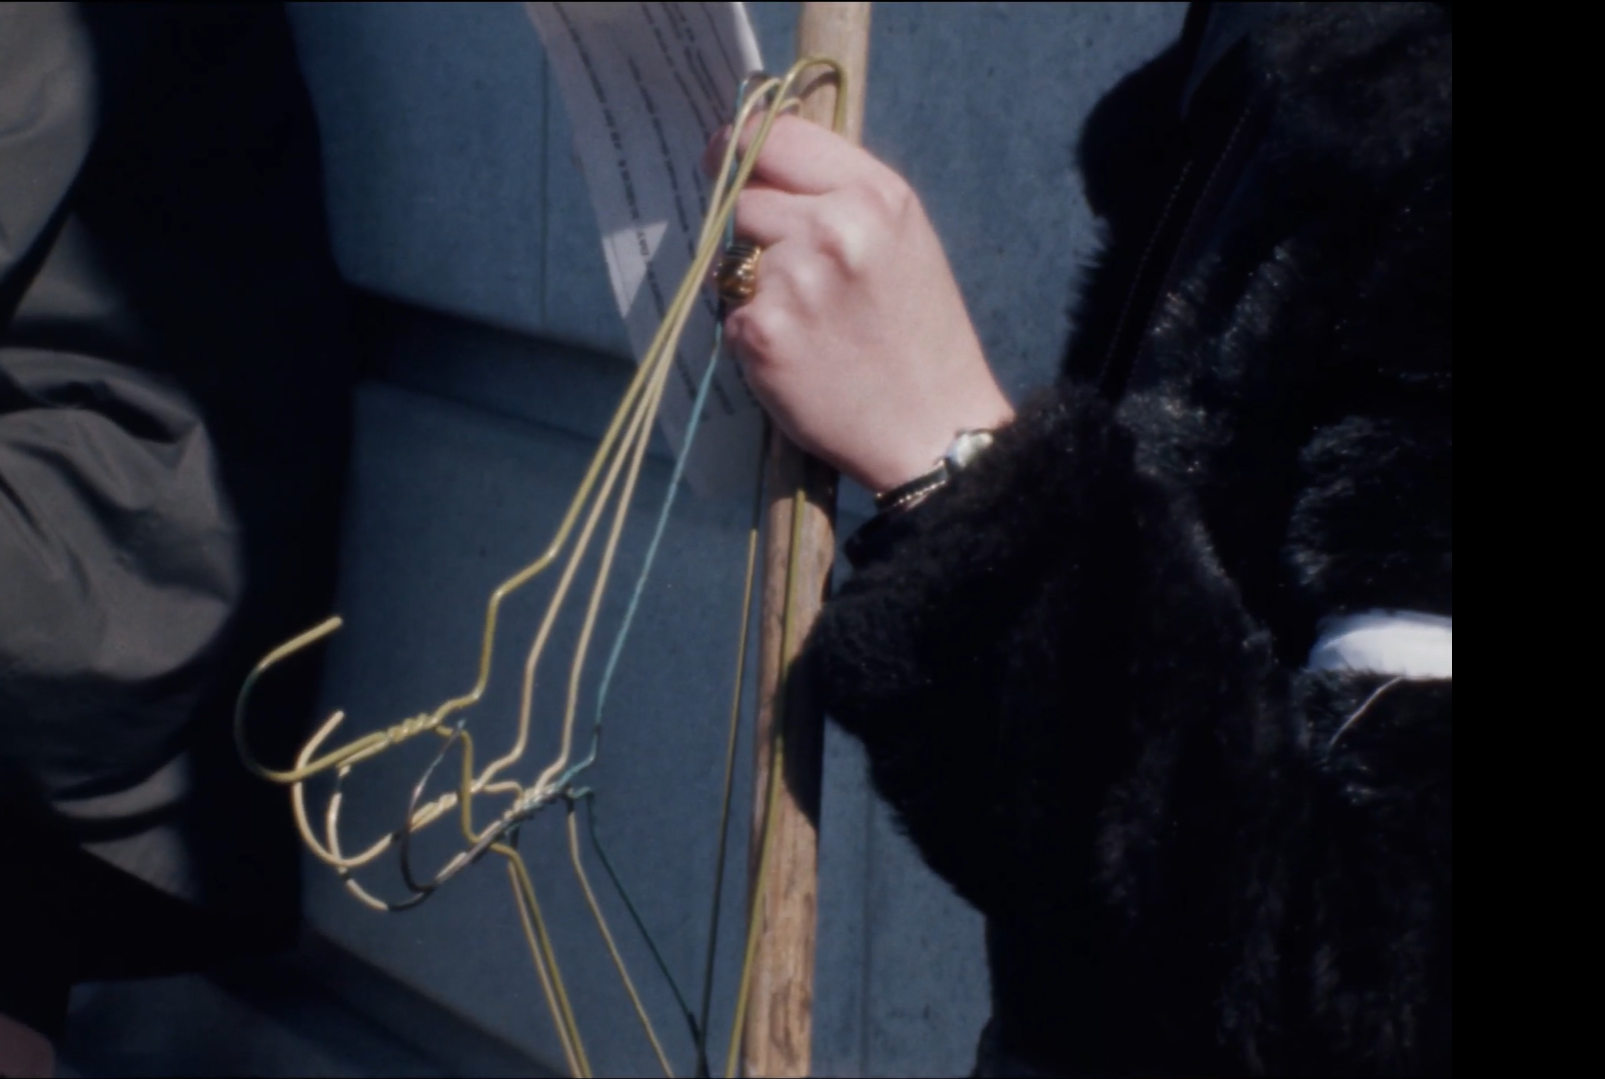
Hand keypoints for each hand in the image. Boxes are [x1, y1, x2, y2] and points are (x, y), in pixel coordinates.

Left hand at [706, 115, 1013, 494]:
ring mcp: (793, 280)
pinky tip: (799, 356)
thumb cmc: (921, 337)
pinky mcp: (762, 332)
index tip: (725, 161)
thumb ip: (839, 195)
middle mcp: (832, 228)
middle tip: (789, 271)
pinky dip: (753, 336)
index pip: (776, 137)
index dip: (740, 147)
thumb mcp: (902, 240)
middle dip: (753, 230)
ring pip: (730, 259)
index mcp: (874, 195)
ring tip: (807, 321)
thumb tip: (761, 163)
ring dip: (752, 285)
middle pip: (744, 198)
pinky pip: (729, 315)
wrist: (932, 428)